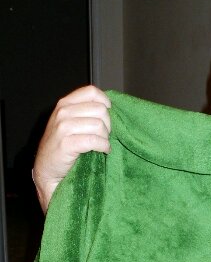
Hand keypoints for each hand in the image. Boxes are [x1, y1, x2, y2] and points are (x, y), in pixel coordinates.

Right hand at [33, 85, 110, 212]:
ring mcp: (63, 128)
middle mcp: (62, 112)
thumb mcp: (69, 122)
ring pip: (99, 126)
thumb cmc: (62, 146)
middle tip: (104, 135)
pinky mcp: (66, 144)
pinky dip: (103, 147)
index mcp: (64, 103)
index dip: (105, 103)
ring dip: (105, 138)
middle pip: (100, 110)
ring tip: (102, 144)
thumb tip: (110, 107)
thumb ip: (85, 111)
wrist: (47, 169)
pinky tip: (103, 151)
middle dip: (107, 125)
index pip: (91, 92)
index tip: (107, 116)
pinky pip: (95, 141)